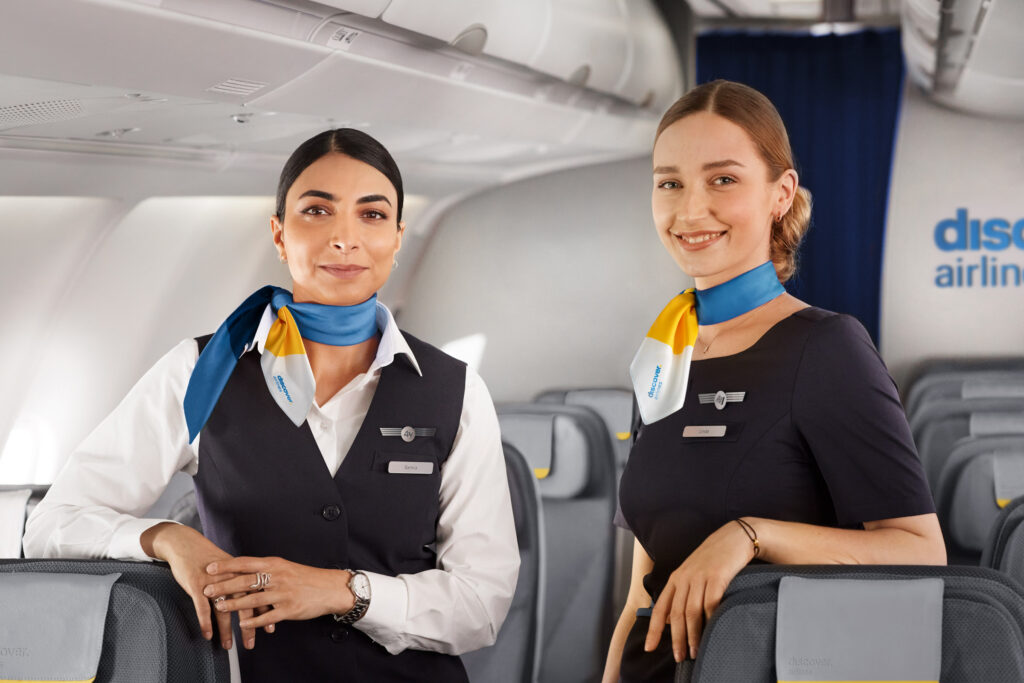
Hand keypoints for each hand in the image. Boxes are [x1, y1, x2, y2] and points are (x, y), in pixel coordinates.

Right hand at [142, 523, 258, 649]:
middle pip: (244, 605)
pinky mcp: (196, 585)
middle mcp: (231, 578)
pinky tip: (207, 635)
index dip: (265, 613)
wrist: (186, 544)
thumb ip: (243, 580)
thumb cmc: (209, 558)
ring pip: (223, 609)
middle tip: (250, 645)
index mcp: (241, 573)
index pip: (258, 596)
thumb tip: (258, 595)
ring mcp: (213, 582)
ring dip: (226, 630)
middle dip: (249, 627)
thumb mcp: (230, 567)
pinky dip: (205, 622)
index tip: (271, 628)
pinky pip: (202, 607)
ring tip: (228, 646)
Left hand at [204, 556, 354, 630]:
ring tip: (219, 607)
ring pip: (253, 599)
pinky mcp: (290, 609)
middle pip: (246, 581)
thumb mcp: (286, 567)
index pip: (246, 563)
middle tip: (207, 589)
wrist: (330, 588)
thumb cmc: (306, 577)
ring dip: (234, 604)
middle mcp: (278, 577)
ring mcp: (283, 594)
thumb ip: (266, 569)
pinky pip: (267, 616)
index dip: (226, 566)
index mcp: (275, 564)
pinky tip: (242, 623)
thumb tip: (244, 570)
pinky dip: (254, 621)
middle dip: (224, 585)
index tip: (210, 568)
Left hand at [645, 520, 754, 661]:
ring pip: (691, 612)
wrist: (734, 538)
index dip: (654, 629)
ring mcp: (700, 577)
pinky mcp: (717, 576)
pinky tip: (711, 630)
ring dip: (693, 635)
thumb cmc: (714, 558)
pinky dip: (710, 619)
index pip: (660, 607)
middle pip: (676, 614)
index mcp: (676, 578)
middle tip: (680, 657)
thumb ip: (683, 592)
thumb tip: (674, 619)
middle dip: (676, 639)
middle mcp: (684, 578)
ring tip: (695, 651)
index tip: (649, 647)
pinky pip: (711, 603)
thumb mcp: (693, 572)